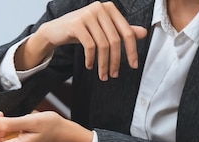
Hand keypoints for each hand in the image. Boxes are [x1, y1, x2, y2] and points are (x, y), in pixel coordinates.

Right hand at [18, 1, 147, 80]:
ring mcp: (88, 14)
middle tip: (113, 75)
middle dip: (115, 60)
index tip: (133, 65)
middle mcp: (100, 8)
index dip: (131, 50)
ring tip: (102, 75)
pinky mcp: (77, 24)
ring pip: (102, 44)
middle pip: (115, 40)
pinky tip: (89, 66)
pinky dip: (91, 59)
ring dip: (103, 63)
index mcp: (110, 8)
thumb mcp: (102, 30)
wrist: (55, 30)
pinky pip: (89, 45)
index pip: (126, 32)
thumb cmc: (80, 31)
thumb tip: (143, 33)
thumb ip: (121, 31)